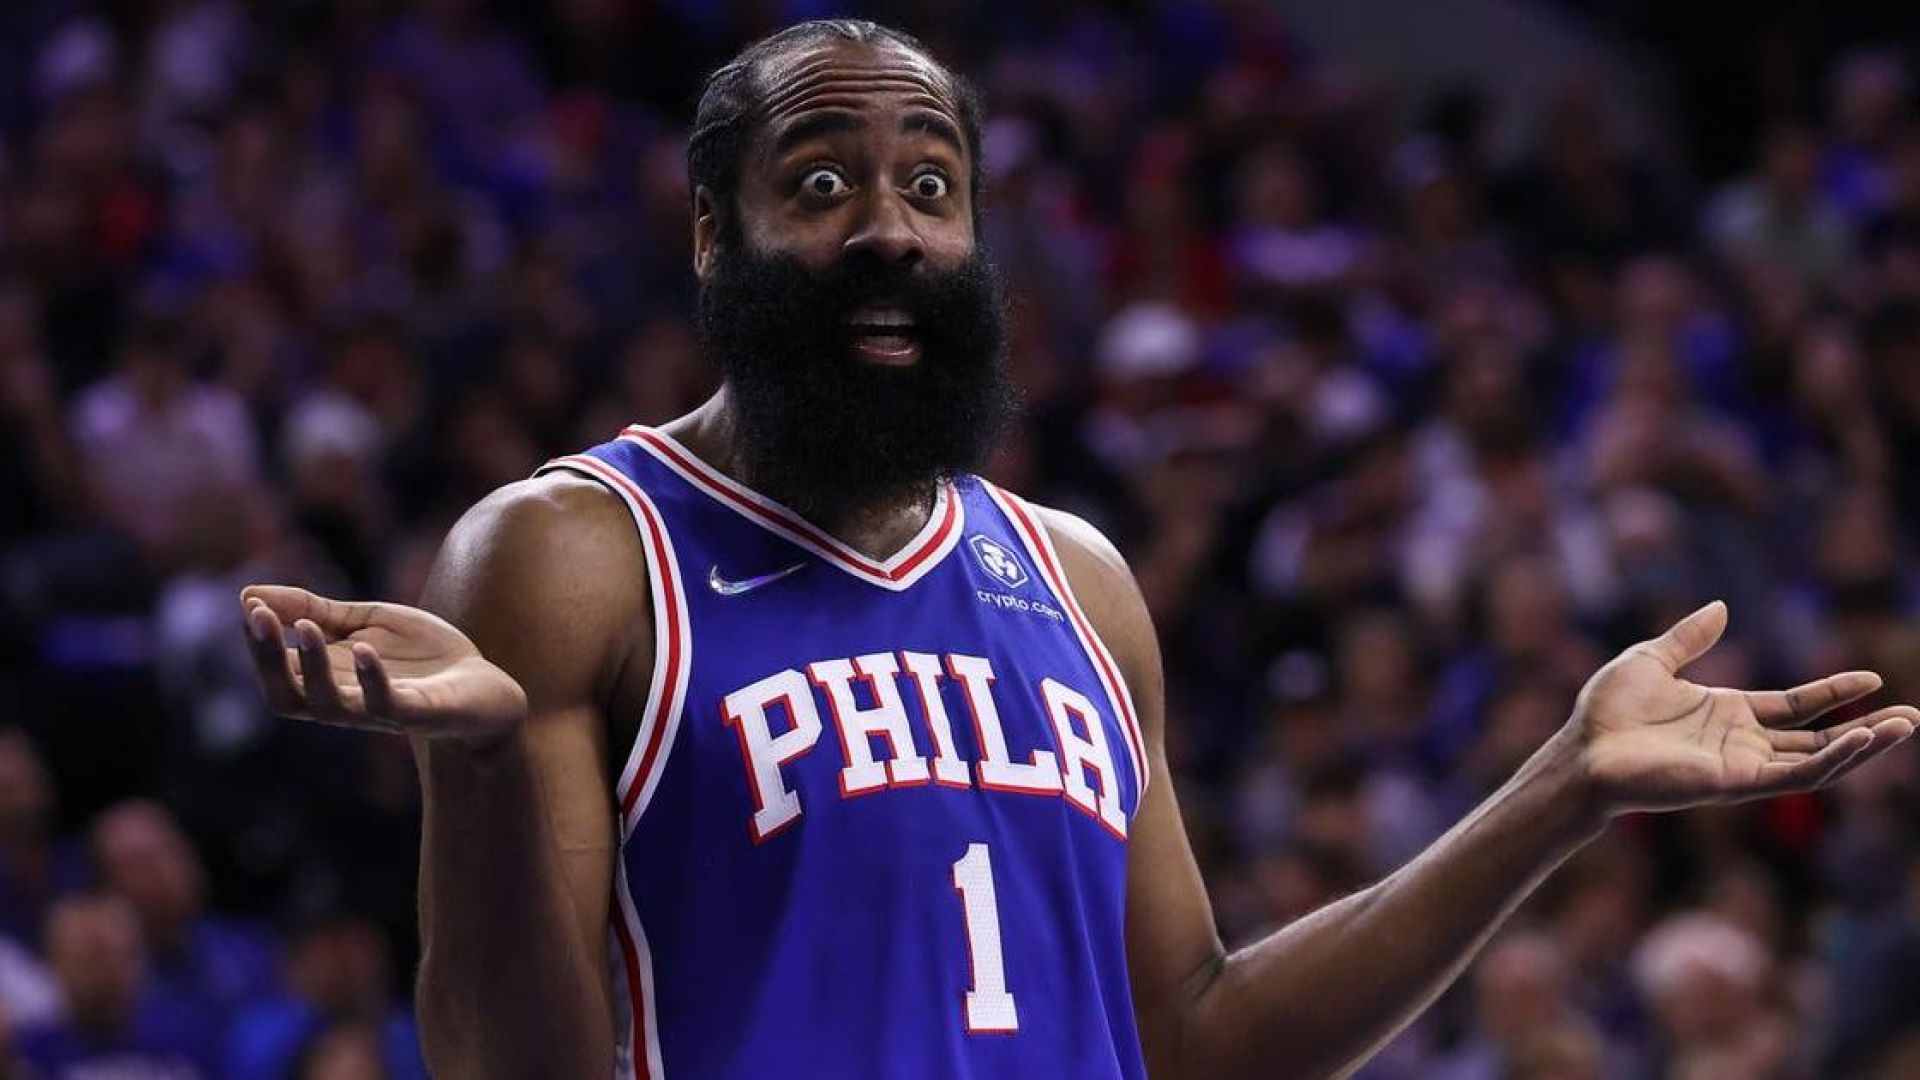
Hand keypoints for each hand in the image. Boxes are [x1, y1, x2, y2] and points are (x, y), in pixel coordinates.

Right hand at [239, 584, 527, 746]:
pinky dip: (372, 679)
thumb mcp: (365, 622)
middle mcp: (345, 702)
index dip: (258, 642)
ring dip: (312, 667)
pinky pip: (386, 705)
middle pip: (286, 695)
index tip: (250, 605)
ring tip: (306, 628)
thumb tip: (248, 593)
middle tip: (259, 616)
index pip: (275, 671)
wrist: (485, 687)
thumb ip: (315, 609)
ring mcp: (380, 711)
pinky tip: (363, 649)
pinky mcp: (419, 713)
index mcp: (327, 680)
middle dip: (267, 657)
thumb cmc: (420, 657)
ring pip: (328, 705)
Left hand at [1573, 601, 1916, 815]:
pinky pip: (1795, 774)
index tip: (1873, 679)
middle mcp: (1742, 743)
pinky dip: (1831, 760)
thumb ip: (1690, 637)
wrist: (1583, 749)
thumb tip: (1723, 606)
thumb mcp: (1651, 658)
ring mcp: (1742, 765)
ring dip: (1863, 747)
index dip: (1833, 694)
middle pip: (1818, 739)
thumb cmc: (1607, 712)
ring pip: (1818, 761)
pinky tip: (1861, 740)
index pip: (1795, 706)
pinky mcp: (1737, 783)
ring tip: (1905, 726)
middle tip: (1913, 717)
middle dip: (1867, 730)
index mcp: (1727, 714)